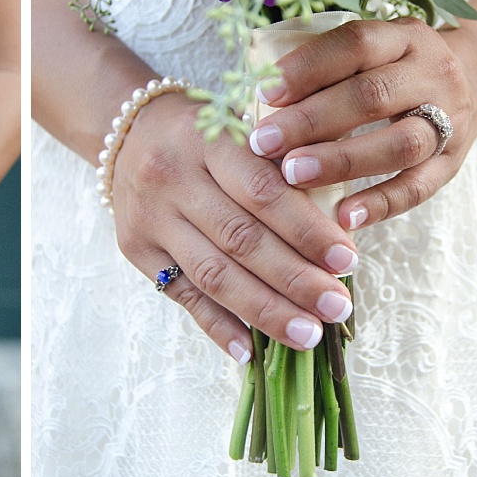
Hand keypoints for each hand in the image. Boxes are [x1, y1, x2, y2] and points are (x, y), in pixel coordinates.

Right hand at [111, 90, 359, 361]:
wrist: (128, 131)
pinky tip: (249, 350)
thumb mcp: (242, 127)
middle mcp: (172, 177)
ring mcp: (151, 217)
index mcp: (206, 140)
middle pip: (240, 239)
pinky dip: (216, 325)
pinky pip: (181, 294)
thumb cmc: (205, 133)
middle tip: (337, 308)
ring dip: (264, 310)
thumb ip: (285, 164)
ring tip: (307, 334)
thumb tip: (339, 230)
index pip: (262, 191)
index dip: (307, 230)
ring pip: (212, 274)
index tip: (348, 261)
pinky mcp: (136, 249)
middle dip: (295, 279)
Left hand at [246, 17, 476, 229]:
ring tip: (294, 175)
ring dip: (342, 161)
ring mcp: (449, 119)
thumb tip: (252, 103)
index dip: (307, 68)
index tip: (264, 93)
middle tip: (264, 143)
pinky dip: (379, 204)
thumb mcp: (368, 53)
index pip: (354, 44)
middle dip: (312, 120)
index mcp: (403, 38)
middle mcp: (432, 73)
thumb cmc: (391, 69)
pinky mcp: (453, 163)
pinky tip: (342, 216)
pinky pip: (418, 187)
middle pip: (372, 96)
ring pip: (400, 143)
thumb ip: (322, 71)